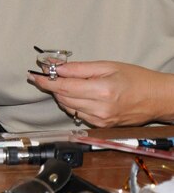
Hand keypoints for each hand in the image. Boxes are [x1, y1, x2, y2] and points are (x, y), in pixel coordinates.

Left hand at [28, 60, 173, 126]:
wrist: (158, 98)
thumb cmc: (136, 79)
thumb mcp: (107, 66)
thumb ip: (79, 68)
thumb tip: (56, 67)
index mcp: (102, 91)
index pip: (64, 87)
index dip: (46, 82)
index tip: (34, 76)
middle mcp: (100, 109)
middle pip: (63, 98)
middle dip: (54, 86)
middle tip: (50, 75)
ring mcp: (101, 120)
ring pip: (68, 107)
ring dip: (63, 95)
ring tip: (71, 83)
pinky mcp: (102, 126)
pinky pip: (78, 114)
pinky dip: (73, 104)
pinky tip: (81, 95)